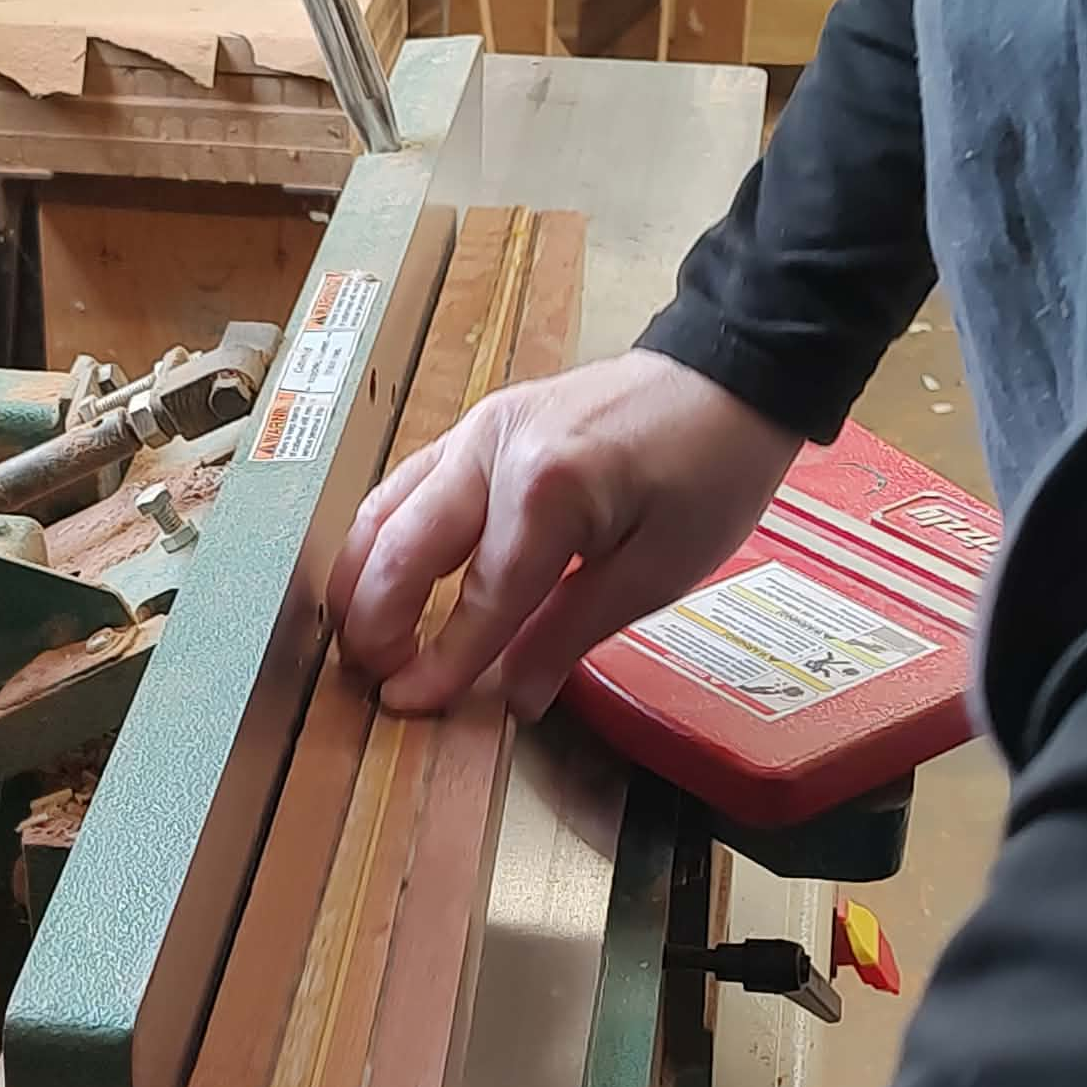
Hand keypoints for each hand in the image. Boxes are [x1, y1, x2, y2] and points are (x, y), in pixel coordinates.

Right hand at [328, 350, 800, 718]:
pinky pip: (407, 486)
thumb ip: (571, 632)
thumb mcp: (658, 571)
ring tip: (361, 640)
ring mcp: (477, 432)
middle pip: (403, 548)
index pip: (479, 599)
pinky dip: (383, 538)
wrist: (726, 379)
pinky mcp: (478, 428)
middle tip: (368, 679)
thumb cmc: (710, 473)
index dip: (440, 663)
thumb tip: (513, 697)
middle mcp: (492, 451)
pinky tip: (381, 579)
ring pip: (385, 510)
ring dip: (361, 579)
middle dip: (375, 622)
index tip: (405, 707)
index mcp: (546, 491)